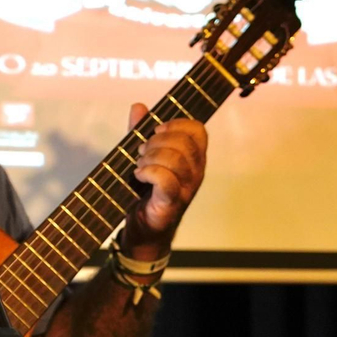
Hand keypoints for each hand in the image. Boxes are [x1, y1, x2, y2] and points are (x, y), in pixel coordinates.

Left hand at [120, 102, 207, 256]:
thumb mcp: (142, 156)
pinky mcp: (172, 203)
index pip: (197, 130)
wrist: (142, 229)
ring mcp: (186, 189)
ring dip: (150, 158)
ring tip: (139, 167)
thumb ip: (140, 131)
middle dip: (156, 141)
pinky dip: (148, 173)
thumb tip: (139, 107)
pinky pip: (166, 179)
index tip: (156, 131)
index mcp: (193, 158)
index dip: (176, 124)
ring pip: (175, 159)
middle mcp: (195, 172)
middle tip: (142, 153)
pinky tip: (138, 177)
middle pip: (184, 142)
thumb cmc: (146, 192)